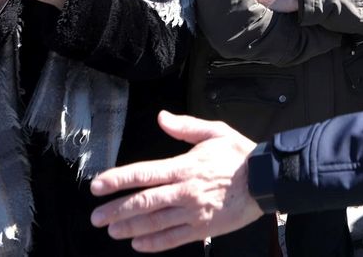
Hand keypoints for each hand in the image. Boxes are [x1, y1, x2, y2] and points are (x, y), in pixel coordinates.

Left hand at [90, 111, 262, 250]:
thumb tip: (162, 117)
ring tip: (111, 231)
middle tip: (96, 217)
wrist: (266, 180)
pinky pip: (174, 238)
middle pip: (143, 202)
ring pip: (155, 223)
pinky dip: (154, 243)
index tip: (98, 186)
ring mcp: (193, 212)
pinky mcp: (203, 227)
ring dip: (130, 228)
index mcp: (185, 166)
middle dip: (116, 210)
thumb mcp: (215, 131)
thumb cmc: (240, 155)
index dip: (118, 180)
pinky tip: (138, 244)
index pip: (144, 173)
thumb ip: (185, 126)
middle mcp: (185, 191)